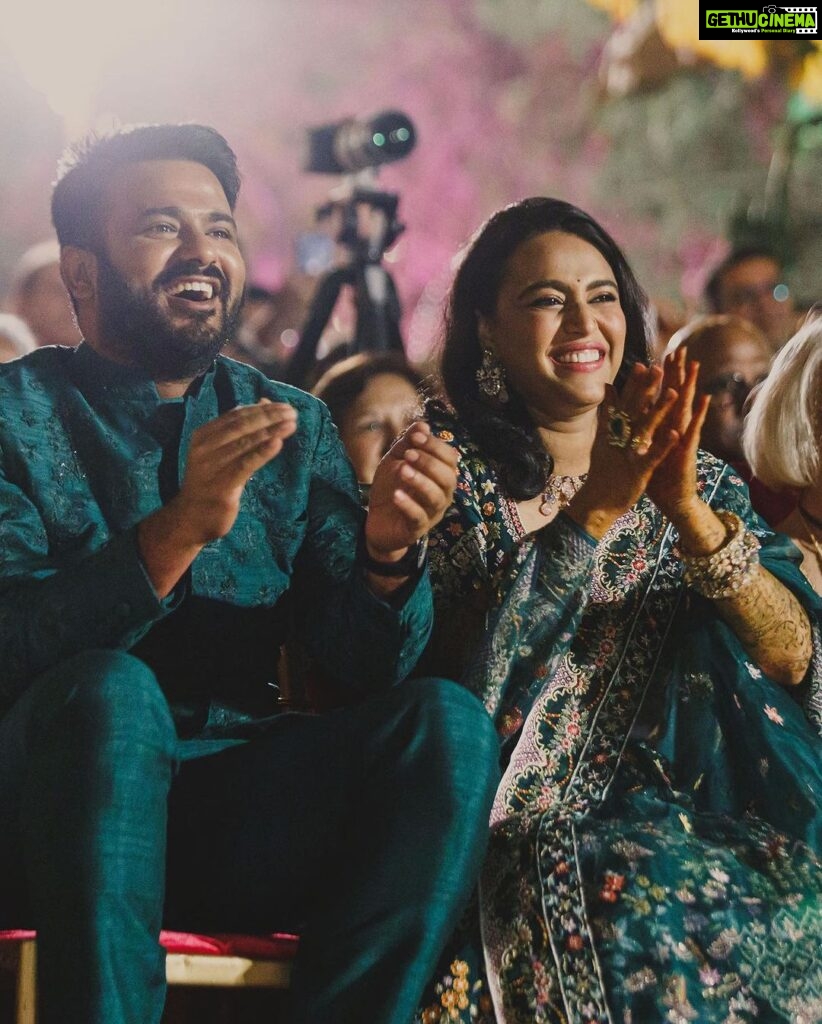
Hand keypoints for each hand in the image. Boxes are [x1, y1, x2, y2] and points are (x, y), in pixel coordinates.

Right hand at [172, 399, 297, 543]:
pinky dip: (263, 452)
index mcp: (203, 435)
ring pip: (246, 443)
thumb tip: (264, 403)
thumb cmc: (211, 482)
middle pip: (242, 426)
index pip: (236, 416)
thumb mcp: (221, 452)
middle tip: (293, 413)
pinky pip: (246, 465)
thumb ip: (240, 430)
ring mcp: (212, 467)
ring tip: (291, 424)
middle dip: (270, 417)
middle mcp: (205, 448)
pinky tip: (278, 443)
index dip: (262, 409)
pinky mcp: (222, 486)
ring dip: (271, 431)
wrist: (191, 517)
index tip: (284, 406)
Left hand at [364, 420, 457, 562]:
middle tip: (408, 454)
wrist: (376, 521)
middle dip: (429, 463)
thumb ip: (407, 443)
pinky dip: (408, 505)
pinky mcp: (416, 529)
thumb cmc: (391, 488)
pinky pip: (418, 517)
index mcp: (440, 476)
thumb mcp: (395, 461)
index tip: (416, 437)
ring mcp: (431, 513)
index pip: (450, 458)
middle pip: (448, 478)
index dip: (435, 446)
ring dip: (420, 481)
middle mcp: (442, 495)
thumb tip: (422, 425)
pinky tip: (397, 494)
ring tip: (403, 471)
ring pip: (436, 497)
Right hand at [568, 362, 678, 537]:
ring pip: (645, 428)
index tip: (643, 364)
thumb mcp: (603, 441)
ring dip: (659, 410)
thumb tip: (607, 390)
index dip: (634, 385)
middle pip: (633, 410)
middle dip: (646, 389)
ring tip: (673, 392)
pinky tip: (674, 432)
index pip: (624, 404)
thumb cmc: (603, 473)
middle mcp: (619, 440)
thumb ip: (607, 415)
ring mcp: (628, 455)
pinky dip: (663, 444)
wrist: (596, 504)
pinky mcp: (638, 471)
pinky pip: (652, 456)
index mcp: (612, 433)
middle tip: (657, 367)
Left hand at [646, 350, 709, 522]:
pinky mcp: (688, 451)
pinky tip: (704, 399)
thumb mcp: (647, 449)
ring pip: (687, 408)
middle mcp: (674, 430)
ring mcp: (683, 438)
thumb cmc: (660, 475)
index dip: (659, 379)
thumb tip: (632, 418)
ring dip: (690, 386)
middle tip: (680, 349)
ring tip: (695, 365)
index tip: (658, 356)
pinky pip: (693, 430)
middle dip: (677, 374)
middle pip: (676, 397)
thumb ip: (642, 431)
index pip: (660, 398)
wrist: (674, 500)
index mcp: (662, 429)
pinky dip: (698, 415)